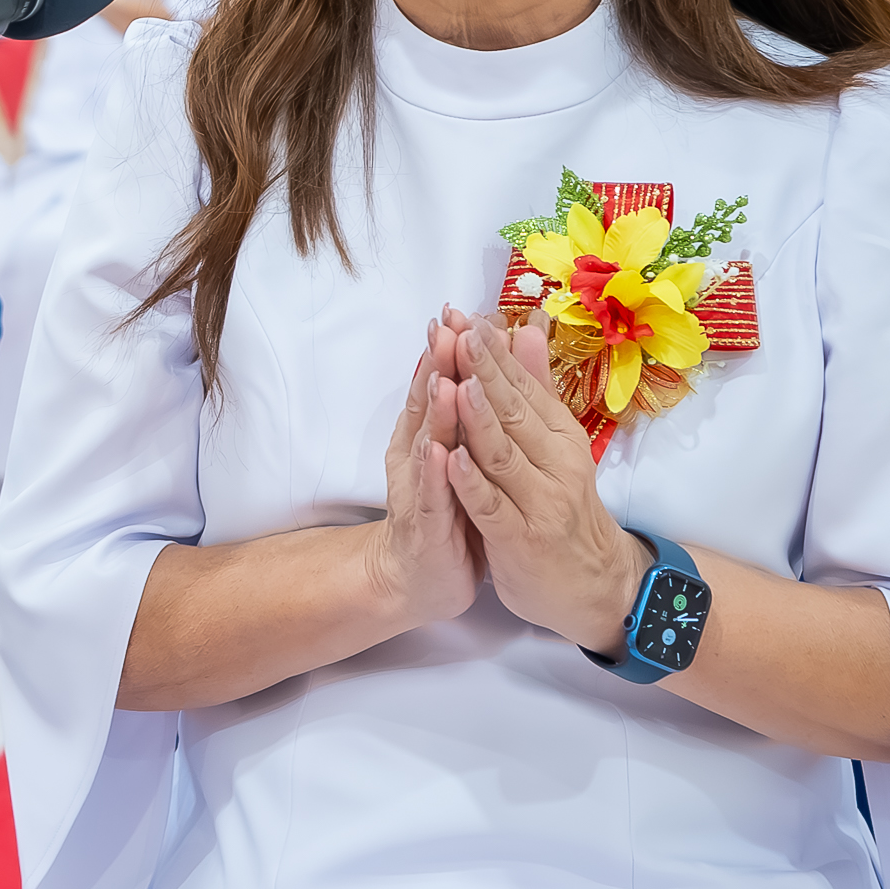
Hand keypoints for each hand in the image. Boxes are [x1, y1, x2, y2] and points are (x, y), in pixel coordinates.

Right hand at [363, 308, 482, 629]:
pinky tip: (440, 453)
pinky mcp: (426, 525)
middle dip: (438, 366)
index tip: (458, 311)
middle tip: (446, 327)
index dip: (446, 350)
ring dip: (435, 412)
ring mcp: (418, 489)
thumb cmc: (444, 509)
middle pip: (428, 405)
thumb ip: (463, 406)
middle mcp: (416, 455)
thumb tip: (473, 357)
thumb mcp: (458, 452)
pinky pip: (431, 497)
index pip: (437, 386)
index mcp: (426, 435)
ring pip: (427, 445)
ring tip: (445, 378)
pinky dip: (434, 474)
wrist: (419, 576)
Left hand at [444, 312, 646, 655]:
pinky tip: (454, 457)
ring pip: (503, 454)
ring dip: (478, 418)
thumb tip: (524, 327)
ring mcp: (539, 501)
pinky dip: (473, 481)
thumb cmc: (564, 506)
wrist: (597, 583)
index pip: (523, 387)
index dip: (493, 353)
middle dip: (482, 372)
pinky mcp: (521, 538)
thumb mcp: (554, 443)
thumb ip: (535, 387)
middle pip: (512, 411)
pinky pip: (493, 505)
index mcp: (559, 435)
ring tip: (457, 383)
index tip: (466, 318)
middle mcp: (554, 462)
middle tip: (457, 334)